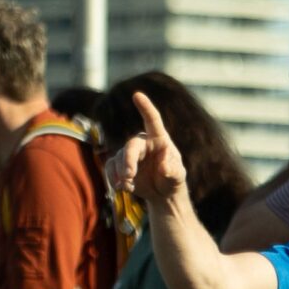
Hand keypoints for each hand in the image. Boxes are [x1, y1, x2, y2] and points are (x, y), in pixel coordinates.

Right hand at [111, 90, 187, 205]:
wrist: (163, 194)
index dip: (145, 107)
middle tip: (129, 176)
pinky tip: (122, 188)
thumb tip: (163, 166)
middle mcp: (143, 143)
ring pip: (118, 158)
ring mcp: (130, 153)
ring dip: (121, 173)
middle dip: (128, 161)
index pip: (153, 120)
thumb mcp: (178, 177)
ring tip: (128, 186)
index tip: (137, 95)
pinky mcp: (120, 165)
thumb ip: (173, 171)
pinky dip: (113, 179)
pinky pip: (110, 167)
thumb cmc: (173, 180)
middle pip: (131, 146)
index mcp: (159, 139)